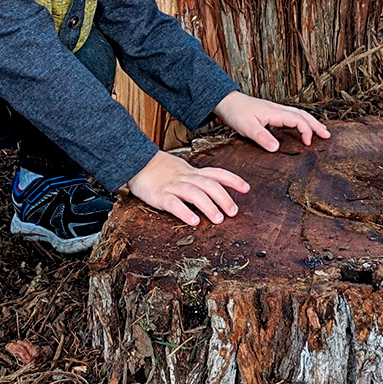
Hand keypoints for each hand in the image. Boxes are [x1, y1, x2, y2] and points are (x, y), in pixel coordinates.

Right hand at [126, 150, 250, 226]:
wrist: (136, 162)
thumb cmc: (161, 170)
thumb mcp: (183, 171)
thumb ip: (198, 181)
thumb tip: (217, 194)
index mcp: (192, 172)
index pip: (216, 173)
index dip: (232, 180)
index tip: (246, 188)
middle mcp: (185, 178)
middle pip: (208, 185)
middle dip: (223, 198)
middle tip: (233, 212)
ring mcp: (172, 186)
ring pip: (194, 193)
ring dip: (208, 206)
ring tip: (218, 219)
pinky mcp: (159, 195)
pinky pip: (173, 203)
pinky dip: (184, 212)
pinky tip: (193, 221)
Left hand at [214, 91, 330, 151]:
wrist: (227, 102)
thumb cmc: (236, 113)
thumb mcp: (247, 127)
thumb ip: (262, 137)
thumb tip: (277, 149)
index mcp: (275, 112)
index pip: (297, 119)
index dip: (306, 131)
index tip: (308, 143)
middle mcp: (278, 109)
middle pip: (303, 115)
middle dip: (316, 125)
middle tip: (327, 135)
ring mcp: (276, 110)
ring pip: (298, 114)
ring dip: (311, 122)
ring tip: (321, 131)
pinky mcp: (272, 113)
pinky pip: (291, 116)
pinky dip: (301, 121)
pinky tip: (302, 128)